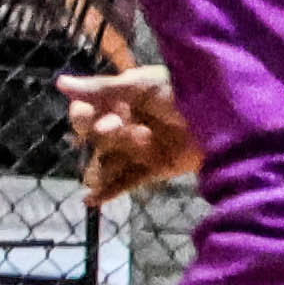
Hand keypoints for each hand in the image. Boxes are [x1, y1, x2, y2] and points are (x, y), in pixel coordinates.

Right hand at [60, 64, 195, 199]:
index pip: (88, 111)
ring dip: (109, 162)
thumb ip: (101, 88)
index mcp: (123, 100)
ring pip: (109, 161)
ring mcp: (141, 148)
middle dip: (107, 133)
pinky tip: (90, 201)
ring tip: (126, 152)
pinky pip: (127, 181)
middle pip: (98, 137)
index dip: (83, 116)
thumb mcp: (141, 84)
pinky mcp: (155, 168)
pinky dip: (109, 191)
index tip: (86, 112)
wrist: (224, 117)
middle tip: (121, 127)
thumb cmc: (183, 90)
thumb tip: (60, 83)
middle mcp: (128, 124)